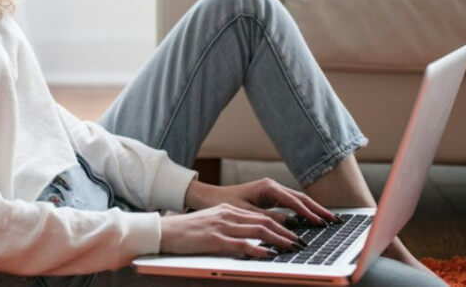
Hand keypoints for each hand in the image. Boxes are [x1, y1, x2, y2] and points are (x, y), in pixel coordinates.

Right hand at [159, 203, 303, 257]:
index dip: (281, 225)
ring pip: (257, 230)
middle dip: (286, 232)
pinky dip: (258, 249)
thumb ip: (231, 226)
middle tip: (301, 242)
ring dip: (278, 240)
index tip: (294, 233)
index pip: (261, 216)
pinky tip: (269, 254)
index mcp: (228, 210)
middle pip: (264, 222)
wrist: (165, 231)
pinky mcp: (214, 239)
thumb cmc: (187, 231)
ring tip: (292, 247)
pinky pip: (241, 244)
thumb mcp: (212, 223)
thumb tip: (251, 237)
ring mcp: (222, 226)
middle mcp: (228, 215)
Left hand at [184, 178, 338, 225]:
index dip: (308, 213)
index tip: (320, 222)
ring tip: (329, 219)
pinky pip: (292, 203)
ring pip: (298, 200)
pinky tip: (312, 218)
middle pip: (301, 198)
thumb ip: (268, 218)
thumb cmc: (226, 203)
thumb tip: (289, 224)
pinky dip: (303, 210)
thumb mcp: (246, 213)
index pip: (294, 201)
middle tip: (334, 220)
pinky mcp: (272, 196)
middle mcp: (273, 186)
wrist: (212, 197)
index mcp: (268, 187)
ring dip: (313, 209)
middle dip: (318, 209)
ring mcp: (273, 190)